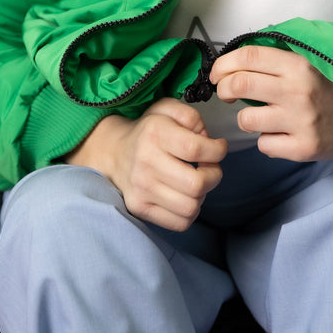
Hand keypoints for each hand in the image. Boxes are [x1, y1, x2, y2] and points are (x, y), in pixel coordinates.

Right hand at [66, 98, 226, 230]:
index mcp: (154, 133)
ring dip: (202, 195)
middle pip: (197, 184)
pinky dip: (190, 212)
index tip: (218, 148)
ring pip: (191, 207)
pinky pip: (180, 223)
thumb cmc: (149, 131)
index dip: (217, 151)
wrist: (115, 153)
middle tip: (209, 168)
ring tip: (196, 182)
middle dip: (214, 175)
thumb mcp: (167, 109)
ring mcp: (141, 189)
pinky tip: (185, 197)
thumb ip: (190, 116)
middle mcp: (146, 162)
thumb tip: (206, 138)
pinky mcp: (140, 208)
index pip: (196, 149)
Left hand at [210, 45, 332, 160]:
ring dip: (245, 118)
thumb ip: (278, 57)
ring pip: (245, 120)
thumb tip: (237, 57)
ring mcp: (299, 122)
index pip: (248, 57)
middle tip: (226, 93)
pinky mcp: (302, 147)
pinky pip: (263, 144)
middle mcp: (297, 91)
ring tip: (261, 116)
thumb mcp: (310, 61)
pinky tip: (280, 133)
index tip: (217, 73)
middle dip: (224, 89)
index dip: (224, 64)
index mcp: (298, 65)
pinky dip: (266, 140)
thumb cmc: (332, 87)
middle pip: (239, 85)